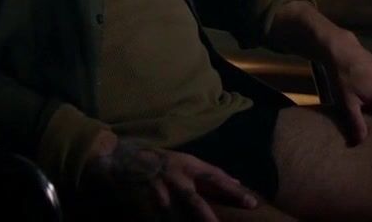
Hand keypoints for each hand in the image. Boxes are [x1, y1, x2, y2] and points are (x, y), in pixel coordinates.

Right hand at [82, 134, 257, 220]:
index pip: (215, 177)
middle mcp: (175, 176)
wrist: (121, 156)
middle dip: (209, 216)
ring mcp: (158, 190)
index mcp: (189, 164)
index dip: (233, 190)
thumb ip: (207, 173)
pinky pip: (157, 217)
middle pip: (195, 200)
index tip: (251, 202)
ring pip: (175, 213)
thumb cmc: (158, 159)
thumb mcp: (184, 161)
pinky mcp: (143, 201)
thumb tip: (235, 182)